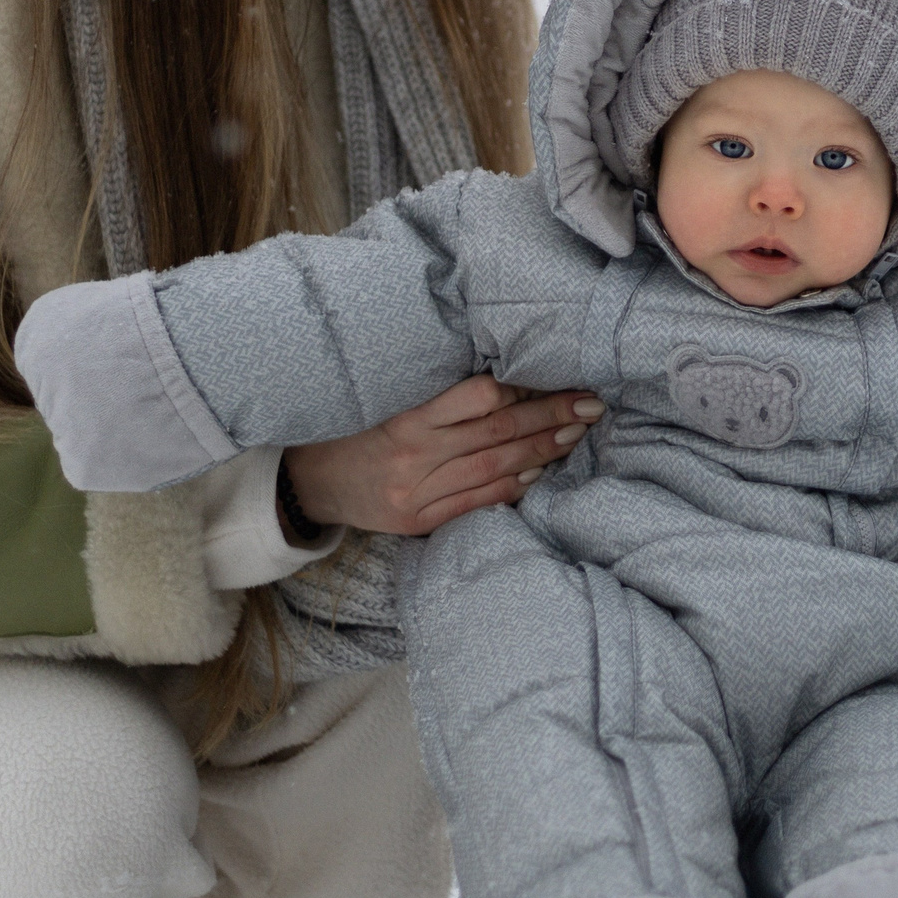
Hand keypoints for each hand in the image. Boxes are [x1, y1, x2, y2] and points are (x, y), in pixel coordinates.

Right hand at [282, 376, 603, 536]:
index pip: (478, 397)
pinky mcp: (419, 521)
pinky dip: (513, 486)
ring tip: (576, 435)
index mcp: (406, 417)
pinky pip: (478, 501)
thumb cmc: (354, 430)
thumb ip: (439, 397)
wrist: (308, 483)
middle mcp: (414, 455)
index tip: (556, 375)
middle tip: (589, 405)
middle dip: (550, 417)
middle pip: (498, 433)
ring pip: (495, 468)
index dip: (523, 389)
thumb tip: (505, 381)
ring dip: (543, 451)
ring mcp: (417, 493)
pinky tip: (541, 473)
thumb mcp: (388, 402)